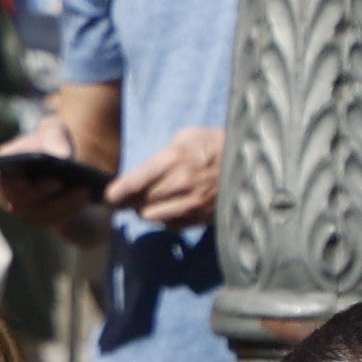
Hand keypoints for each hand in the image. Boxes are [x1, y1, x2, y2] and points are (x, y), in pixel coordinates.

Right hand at [0, 117, 91, 226]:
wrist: (61, 158)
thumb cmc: (52, 142)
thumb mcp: (54, 131)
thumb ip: (54, 137)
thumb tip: (62, 157)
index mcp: (1, 170)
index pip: (6, 183)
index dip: (26, 183)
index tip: (54, 180)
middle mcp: (7, 195)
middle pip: (23, 203)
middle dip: (47, 195)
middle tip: (72, 185)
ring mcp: (23, 211)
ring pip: (40, 215)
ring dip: (63, 204)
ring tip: (86, 191)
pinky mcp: (40, 220)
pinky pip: (52, 221)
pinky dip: (70, 210)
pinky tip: (88, 199)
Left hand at [107, 126, 224, 227]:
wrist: (252, 163)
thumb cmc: (216, 144)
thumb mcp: (188, 136)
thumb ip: (161, 155)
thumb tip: (141, 173)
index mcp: (173, 159)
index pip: (132, 183)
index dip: (116, 192)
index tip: (109, 196)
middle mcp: (180, 184)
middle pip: (138, 203)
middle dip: (131, 200)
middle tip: (129, 195)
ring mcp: (191, 204)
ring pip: (151, 217)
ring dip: (148, 210)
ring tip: (154, 199)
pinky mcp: (201, 218)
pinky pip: (170, 225)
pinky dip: (165, 218)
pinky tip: (172, 206)